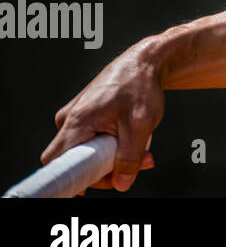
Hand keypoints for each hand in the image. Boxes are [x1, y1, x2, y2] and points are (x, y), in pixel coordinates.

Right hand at [41, 40, 163, 193]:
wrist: (145, 62)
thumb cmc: (142, 86)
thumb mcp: (142, 124)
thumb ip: (130, 157)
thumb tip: (121, 184)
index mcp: (77, 121)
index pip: (59, 163)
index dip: (76, 179)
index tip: (101, 180)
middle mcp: (69, 120)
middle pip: (74, 162)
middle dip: (105, 169)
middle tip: (139, 163)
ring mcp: (75, 118)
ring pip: (87, 153)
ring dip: (113, 157)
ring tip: (143, 149)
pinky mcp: (84, 117)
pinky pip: (91, 142)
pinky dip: (112, 146)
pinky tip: (132, 138)